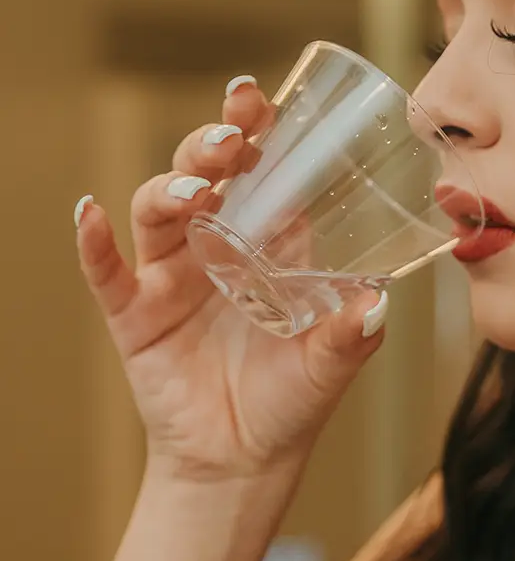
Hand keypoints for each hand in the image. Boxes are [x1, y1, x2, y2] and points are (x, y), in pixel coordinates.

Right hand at [74, 77, 388, 480]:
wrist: (244, 462)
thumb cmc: (292, 401)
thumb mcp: (331, 364)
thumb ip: (352, 333)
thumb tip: (377, 302)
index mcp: (269, 243)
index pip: (261, 171)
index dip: (256, 130)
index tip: (259, 99)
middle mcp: (216, 246)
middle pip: (204, 175)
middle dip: (211, 146)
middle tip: (231, 134)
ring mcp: (171, 276)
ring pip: (157, 209)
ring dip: (170, 188)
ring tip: (195, 191)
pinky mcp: (134, 313)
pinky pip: (107, 271)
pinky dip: (93, 242)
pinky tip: (90, 214)